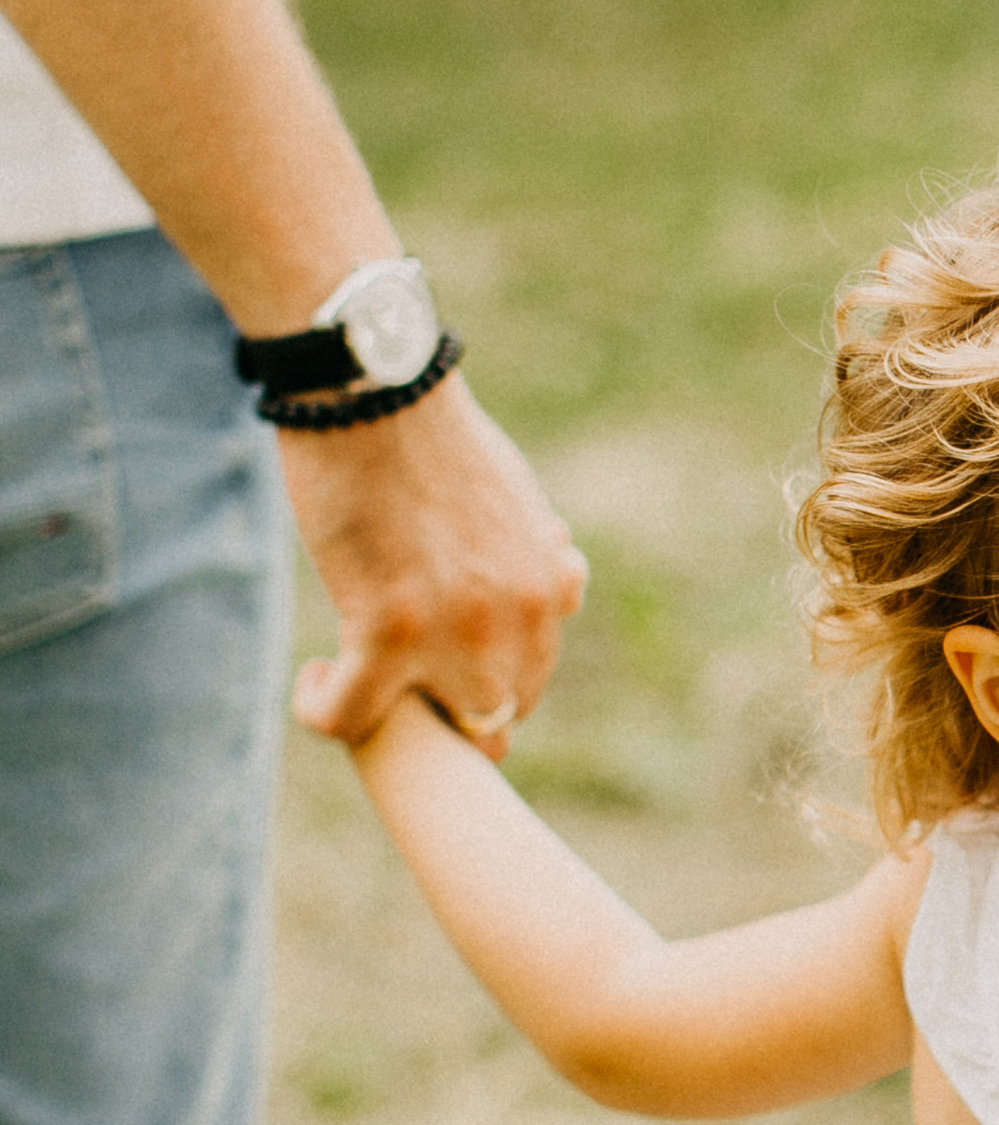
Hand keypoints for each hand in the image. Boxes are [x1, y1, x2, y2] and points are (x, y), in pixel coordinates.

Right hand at [280, 375, 585, 759]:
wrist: (376, 390)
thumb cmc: (434, 439)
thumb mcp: (517, 502)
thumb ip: (537, 559)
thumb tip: (558, 589)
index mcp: (549, 590)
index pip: (528, 681)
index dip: (481, 684)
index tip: (438, 668)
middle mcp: (516, 620)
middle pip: (492, 719)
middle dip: (444, 711)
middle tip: (393, 682)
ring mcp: (455, 631)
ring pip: (436, 733)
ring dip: (394, 719)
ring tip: (352, 681)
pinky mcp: (386, 628)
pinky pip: (354, 715)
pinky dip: (327, 710)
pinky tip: (315, 678)